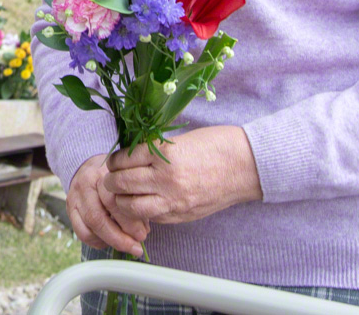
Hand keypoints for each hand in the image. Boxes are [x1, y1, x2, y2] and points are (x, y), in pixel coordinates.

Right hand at [67, 155, 147, 256]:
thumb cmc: (114, 177)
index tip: (142, 235)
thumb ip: (135, 203)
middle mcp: (85, 185)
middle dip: (119, 237)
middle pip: (98, 217)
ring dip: (109, 242)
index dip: (128, 221)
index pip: (112, 200)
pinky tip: (111, 242)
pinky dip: (97, 242)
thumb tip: (142, 231)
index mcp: (102, 174)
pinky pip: (81, 233)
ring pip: (89, 227)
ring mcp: (74, 198)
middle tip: (136, 246)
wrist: (89, 166)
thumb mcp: (126, 181)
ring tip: (126, 246)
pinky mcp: (70, 210)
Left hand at [105, 125, 262, 224]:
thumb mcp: (181, 140)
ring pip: (130, 206)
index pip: (124, 159)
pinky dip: (141, 212)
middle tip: (111, 178)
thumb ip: (156, 152)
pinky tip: (143, 204)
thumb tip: (130, 158)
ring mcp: (173, 200)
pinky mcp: (180, 215)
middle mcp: (166, 178)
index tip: (115, 160)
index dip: (114, 160)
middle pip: (121, 183)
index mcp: (165, 154)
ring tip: (124, 193)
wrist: (246, 165)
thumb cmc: (216, 145)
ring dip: (122, 200)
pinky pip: (150, 217)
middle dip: (111, 181)